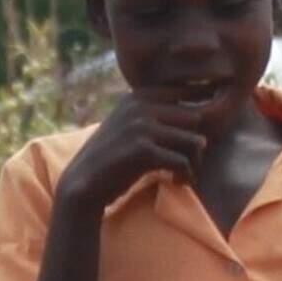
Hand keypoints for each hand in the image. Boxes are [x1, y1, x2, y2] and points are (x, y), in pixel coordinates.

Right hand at [57, 96, 207, 215]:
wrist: (82, 185)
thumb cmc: (112, 160)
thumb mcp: (130, 129)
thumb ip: (155, 116)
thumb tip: (199, 114)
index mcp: (138, 96)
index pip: (186, 95)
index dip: (196, 118)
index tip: (191, 140)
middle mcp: (140, 105)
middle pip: (196, 119)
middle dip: (196, 144)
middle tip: (189, 163)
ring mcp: (141, 125)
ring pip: (194, 141)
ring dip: (195, 162)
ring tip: (183, 175)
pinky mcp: (143, 149)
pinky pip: (182, 161)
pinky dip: (185, 175)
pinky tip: (176, 181)